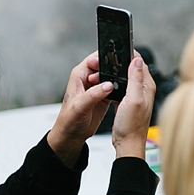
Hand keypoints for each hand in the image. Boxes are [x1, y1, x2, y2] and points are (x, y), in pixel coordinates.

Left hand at [47, 52, 113, 167]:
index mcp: (79, 75)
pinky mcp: (103, 96)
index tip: (116, 62)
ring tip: (125, 82)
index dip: (105, 58)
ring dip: (118, 78)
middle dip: (114, 68)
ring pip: (110, 76)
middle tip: (123, 73)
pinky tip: (123, 92)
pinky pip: (114, 87)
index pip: (94, 59)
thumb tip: (107, 85)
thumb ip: (93, 94)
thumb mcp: (80, 106)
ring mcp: (96, 88)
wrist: (71, 135)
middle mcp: (88, 79)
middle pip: (105, 66)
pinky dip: (119, 89)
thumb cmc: (68, 120)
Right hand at [111, 54, 155, 158]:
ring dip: (116, 72)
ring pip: (125, 77)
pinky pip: (121, 86)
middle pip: (131, 67)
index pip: (139, 62)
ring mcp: (135, 96)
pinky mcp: (128, 102)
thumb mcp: (133, 99)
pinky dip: (114, 83)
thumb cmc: (131, 126)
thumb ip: (135, 79)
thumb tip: (137, 60)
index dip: (128, 54)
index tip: (117, 50)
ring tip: (105, 70)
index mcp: (146, 86)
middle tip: (107, 60)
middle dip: (120, 62)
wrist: (127, 143)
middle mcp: (143, 89)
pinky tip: (107, 85)